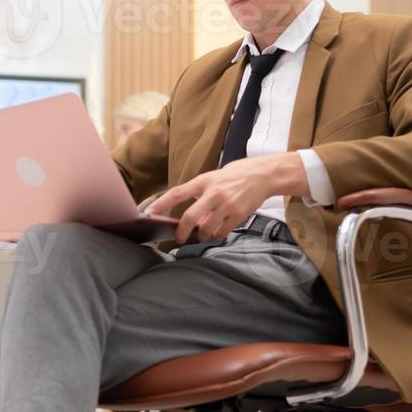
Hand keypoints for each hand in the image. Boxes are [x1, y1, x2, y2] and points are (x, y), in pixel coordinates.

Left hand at [144, 157, 282, 243]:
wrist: (263, 174)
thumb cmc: (235, 176)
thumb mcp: (214, 179)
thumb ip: (200, 197)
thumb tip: (193, 221)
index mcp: (204, 181)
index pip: (177, 193)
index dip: (161, 204)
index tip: (148, 213)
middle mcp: (214, 192)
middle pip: (190, 217)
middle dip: (181, 231)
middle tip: (179, 237)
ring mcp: (226, 204)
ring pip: (206, 228)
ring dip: (201, 235)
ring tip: (202, 234)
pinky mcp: (238, 214)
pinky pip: (221, 232)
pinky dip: (216, 235)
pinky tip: (217, 231)